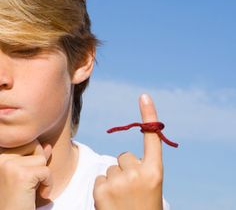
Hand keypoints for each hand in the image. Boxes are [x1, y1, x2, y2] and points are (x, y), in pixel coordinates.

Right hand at [0, 140, 51, 209]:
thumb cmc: (18, 199)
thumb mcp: (27, 175)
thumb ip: (34, 158)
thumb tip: (47, 145)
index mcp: (1, 156)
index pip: (29, 142)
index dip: (35, 158)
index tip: (28, 177)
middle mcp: (1, 157)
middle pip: (35, 146)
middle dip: (39, 164)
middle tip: (30, 183)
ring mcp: (9, 165)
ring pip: (42, 158)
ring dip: (44, 175)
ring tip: (32, 189)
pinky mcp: (21, 175)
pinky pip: (46, 170)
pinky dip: (48, 184)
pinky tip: (39, 195)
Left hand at [93, 94, 163, 209]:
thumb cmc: (143, 207)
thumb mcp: (149, 186)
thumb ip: (141, 168)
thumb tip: (124, 156)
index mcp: (155, 171)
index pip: (152, 138)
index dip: (149, 115)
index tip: (144, 96)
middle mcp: (139, 173)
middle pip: (124, 156)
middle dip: (125, 170)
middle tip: (131, 190)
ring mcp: (119, 181)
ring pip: (111, 168)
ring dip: (114, 180)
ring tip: (121, 200)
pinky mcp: (101, 190)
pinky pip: (99, 178)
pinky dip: (103, 189)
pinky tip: (110, 203)